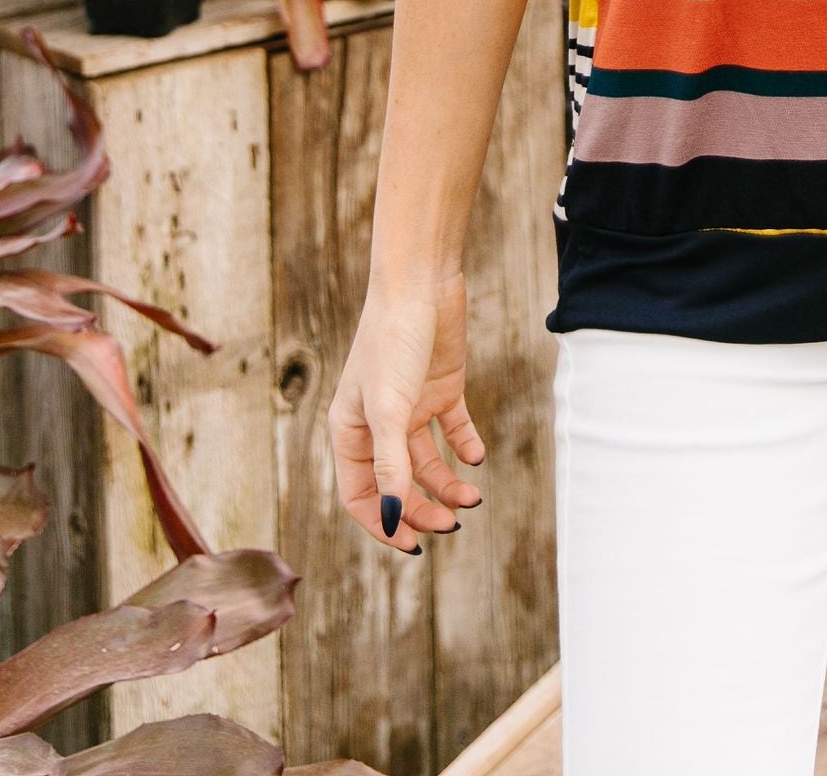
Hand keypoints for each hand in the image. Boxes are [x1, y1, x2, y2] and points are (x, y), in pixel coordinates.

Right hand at [329, 269, 486, 552]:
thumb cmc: (392, 341)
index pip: (361, 496)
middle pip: (398, 484)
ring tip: (473, 498)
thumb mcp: (389, 409)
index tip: (413, 544)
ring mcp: (411, 406)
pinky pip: (453, 429)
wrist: (422, 283)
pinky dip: (465, 446)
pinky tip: (476, 456)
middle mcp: (378, 423)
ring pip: (428, 462)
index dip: (384, 523)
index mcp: (351, 431)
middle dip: (423, 509)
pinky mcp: (441, 388)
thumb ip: (392, 465)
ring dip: (448, 484)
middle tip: (453, 526)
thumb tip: (396, 519)